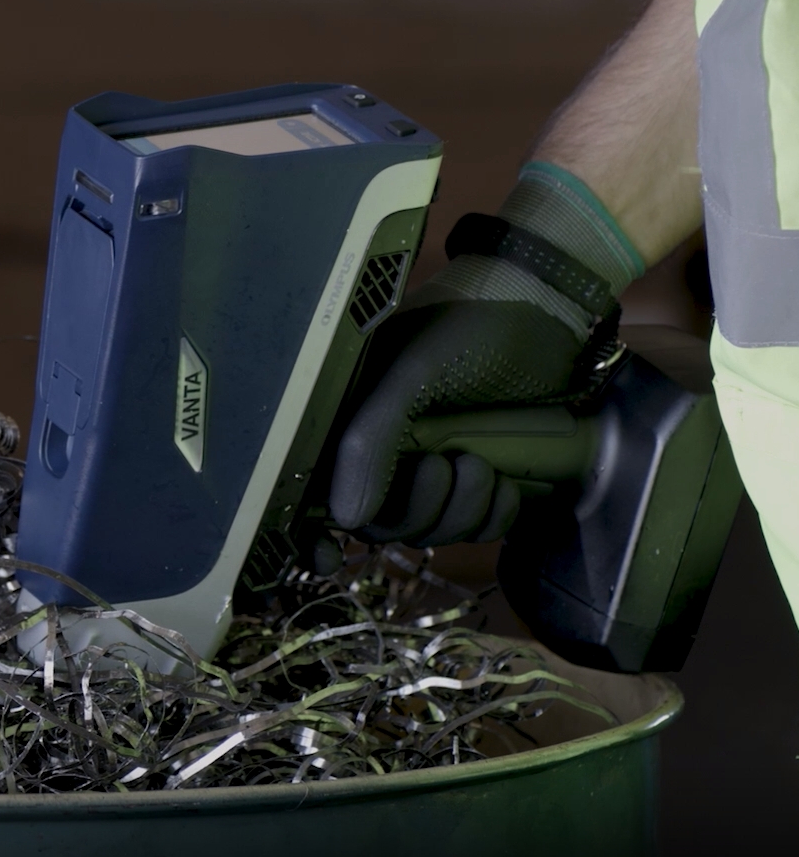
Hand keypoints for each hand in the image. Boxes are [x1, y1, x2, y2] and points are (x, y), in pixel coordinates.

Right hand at [328, 298, 585, 545]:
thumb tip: (346, 519)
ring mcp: (431, 462)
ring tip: (483, 465)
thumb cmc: (476, 324)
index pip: (313, 483)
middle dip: (416, 509)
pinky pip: (473, 527)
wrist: (558, 312)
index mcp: (349, 411)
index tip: (326, 555)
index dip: (310, 529)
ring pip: (427, 528)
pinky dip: (492, 516)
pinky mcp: (477, 477)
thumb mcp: (416, 372)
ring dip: (461, 511)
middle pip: (376, 521)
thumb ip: (372, 438)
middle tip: (446, 468)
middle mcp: (382, 442)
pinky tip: (506, 485)